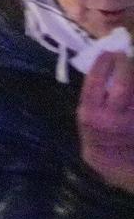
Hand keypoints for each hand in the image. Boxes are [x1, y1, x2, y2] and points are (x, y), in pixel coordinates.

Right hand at [79, 50, 133, 193]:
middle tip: (125, 54)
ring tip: (132, 65)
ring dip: (133, 75)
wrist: (117, 166)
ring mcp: (130, 121)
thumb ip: (96, 97)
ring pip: (133, 92)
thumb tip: (107, 68)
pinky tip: (133, 86)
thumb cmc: (99, 138)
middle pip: (122, 86)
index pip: (96, 84)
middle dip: (124, 66)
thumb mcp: (90, 118)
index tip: (108, 52)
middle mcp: (111, 118)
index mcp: (90, 115)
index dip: (103, 65)